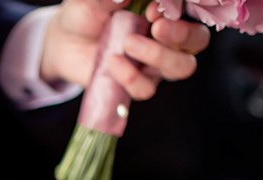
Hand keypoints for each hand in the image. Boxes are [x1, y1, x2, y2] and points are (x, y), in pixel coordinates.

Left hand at [41, 0, 210, 99]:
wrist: (65, 42)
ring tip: (129, 44)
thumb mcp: (91, 1)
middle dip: (182, 34)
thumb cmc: (85, 14)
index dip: (178, 10)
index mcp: (164, 10)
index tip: (153, 10)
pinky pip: (146, 88)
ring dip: (160, 57)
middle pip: (197, 40)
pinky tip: (113, 61)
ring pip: (180, 67)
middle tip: (156, 27)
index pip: (188, 10)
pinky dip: (131, 78)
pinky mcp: (138, 83)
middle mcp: (167, 36)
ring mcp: (155, 62)